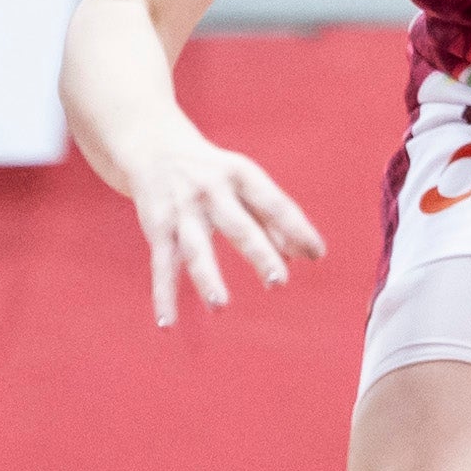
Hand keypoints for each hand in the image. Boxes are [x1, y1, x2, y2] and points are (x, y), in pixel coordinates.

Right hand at [124, 124, 326, 325]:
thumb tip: (302, 254)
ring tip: (220, 306)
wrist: (154, 147)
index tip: (316, 254)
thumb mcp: (244, 181)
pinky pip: (162, 266)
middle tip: (279, 281)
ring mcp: (182, 211)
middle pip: (238, 226)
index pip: (274, 203)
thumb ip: (271, 217)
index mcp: (241, 175)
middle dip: (259, 253)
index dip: (296, 229)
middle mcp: (212, 191)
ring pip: (196, 248)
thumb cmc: (212, 171)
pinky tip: (168, 323)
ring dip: (207, 277)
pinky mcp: (158, 229)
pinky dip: (164, 296)